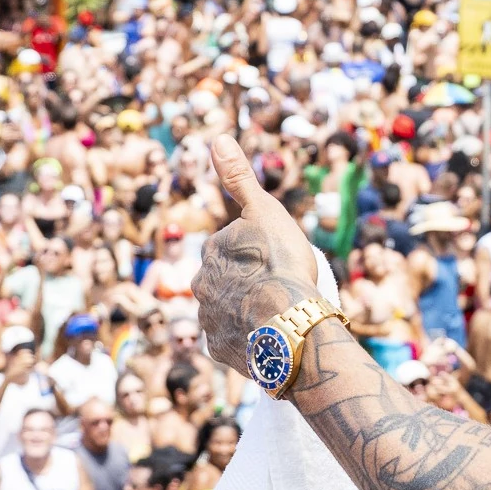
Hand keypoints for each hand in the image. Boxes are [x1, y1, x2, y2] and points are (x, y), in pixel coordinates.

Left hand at [195, 135, 326, 372]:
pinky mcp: (220, 351)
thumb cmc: (280, 263)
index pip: (229, 248)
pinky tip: (267, 337)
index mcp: (211, 252)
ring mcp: (209, 321)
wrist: (288, 323)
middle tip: (277, 288)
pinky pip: (232, 342)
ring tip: (275, 316)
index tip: (275, 259)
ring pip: (226, 312)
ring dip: (245, 313)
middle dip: (245, 284)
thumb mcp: (265, 210)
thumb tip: (217, 138)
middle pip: (224, 281)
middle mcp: (201, 286)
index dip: (254, 252)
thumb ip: (239, 178)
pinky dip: (247, 340)